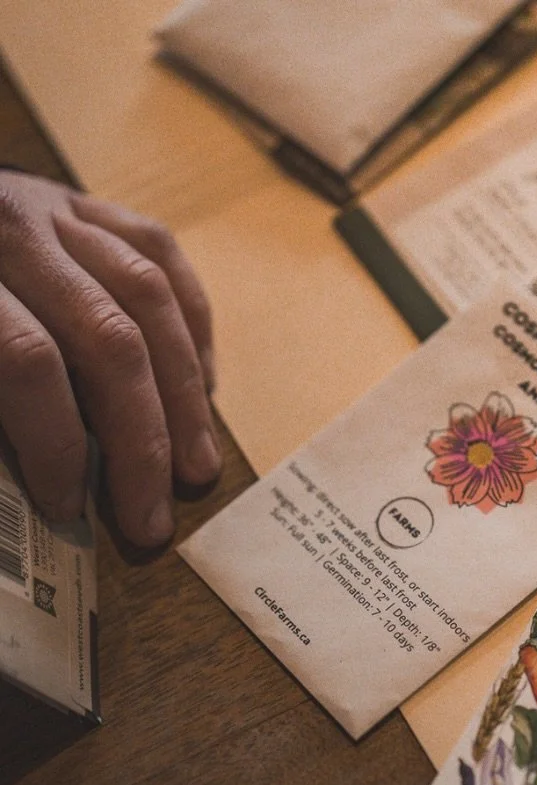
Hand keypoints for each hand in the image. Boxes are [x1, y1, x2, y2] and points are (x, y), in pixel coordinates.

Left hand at [0, 171, 216, 545]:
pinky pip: (159, 253)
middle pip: (109, 338)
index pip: (30, 363)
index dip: (56, 447)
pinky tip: (203, 386)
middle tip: (151, 518)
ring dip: (184, 396)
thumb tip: (37, 490)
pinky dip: (190, 323)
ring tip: (196, 467)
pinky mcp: (78, 200)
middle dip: (141, 441)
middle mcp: (10, 229)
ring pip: (149, 297)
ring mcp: (51, 207)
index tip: (65, 507)